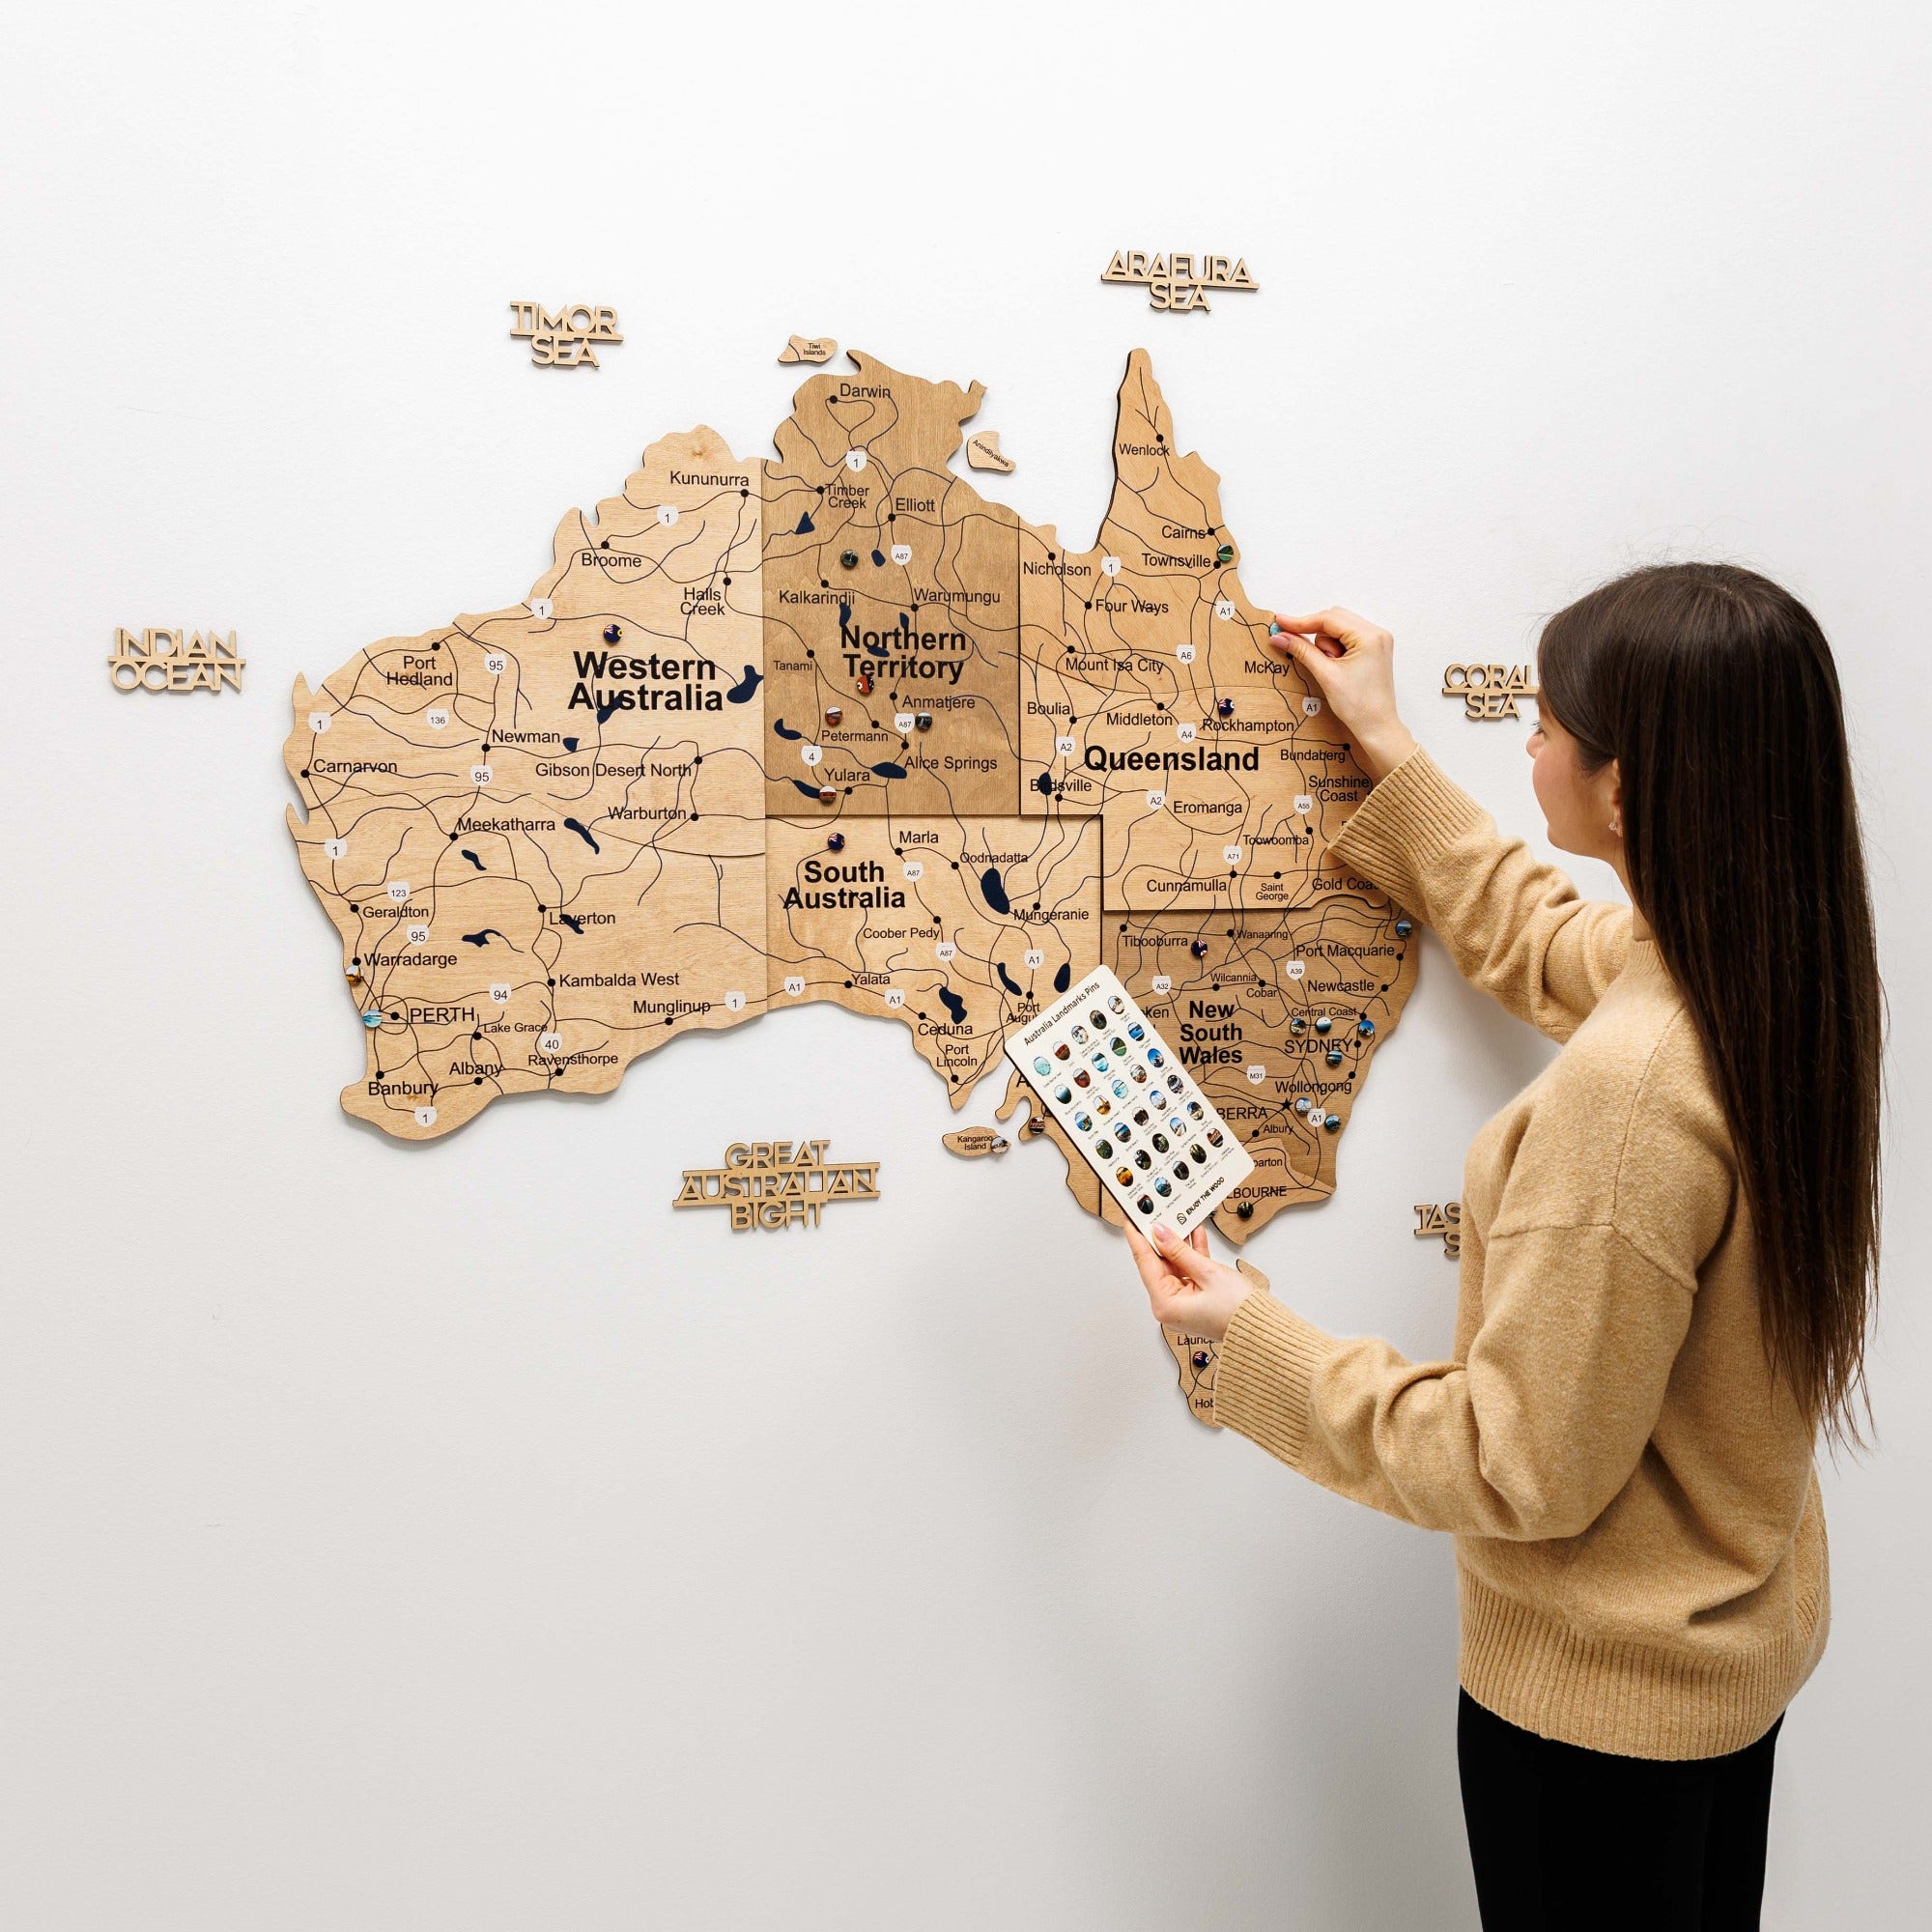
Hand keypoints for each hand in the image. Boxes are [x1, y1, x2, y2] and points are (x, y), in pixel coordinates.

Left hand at [1124, 1220, 1255, 1341]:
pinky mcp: (1197, 1299)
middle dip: (1161, 1238)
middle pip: (1159, 1264)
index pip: (1145, 1264)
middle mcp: (1171, 1306)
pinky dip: (1193, 1254)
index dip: (1137, 1238)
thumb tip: (1161, 1234)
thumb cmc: (1239, 1313)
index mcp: (1165, 1305)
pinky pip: (1189, 1271)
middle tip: (1157, 1214)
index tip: (1131, 1219)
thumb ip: (1180, 1251)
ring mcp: (1184, 1303)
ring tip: (1177, 1218)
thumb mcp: (1207, 1273)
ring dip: (1180, 1243)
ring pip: (1175, 1265)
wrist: (1263, 1330)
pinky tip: (1195, 1234)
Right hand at [1268, 607, 1417, 781]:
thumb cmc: (1358, 706)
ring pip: (1339, 628)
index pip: (1328, 619)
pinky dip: (1335, 648)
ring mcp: (1377, 640)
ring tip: (1333, 669)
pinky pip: (1347, 638)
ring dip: (1327, 645)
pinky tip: (1336, 665)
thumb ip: (1302, 651)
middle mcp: (1377, 633)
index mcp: (1369, 636)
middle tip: (1310, 655)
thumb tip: (1279, 636)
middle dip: (1318, 637)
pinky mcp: (1373, 649)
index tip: (1280, 622)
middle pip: (1334, 619)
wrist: (1377, 726)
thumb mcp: (1326, 675)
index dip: (1301, 621)